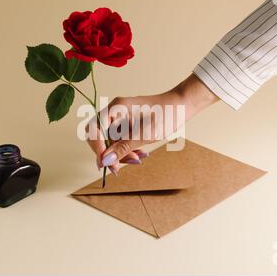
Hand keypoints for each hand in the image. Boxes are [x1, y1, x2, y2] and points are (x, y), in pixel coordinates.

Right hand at [86, 74, 218, 174]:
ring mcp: (120, 119)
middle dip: (109, 154)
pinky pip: (120, 142)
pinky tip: (141, 155)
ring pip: (111, 143)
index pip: (94, 129)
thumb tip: (105, 161)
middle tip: (119, 168)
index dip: (97, 148)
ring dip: (121, 154)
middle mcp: (114, 112)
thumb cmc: (166, 114)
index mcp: (116, 108)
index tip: (104, 164)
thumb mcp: (144, 134)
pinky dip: (128, 151)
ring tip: (138, 159)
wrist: (181, 107)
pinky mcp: (127, 126)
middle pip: (99, 137)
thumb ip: (123, 148)